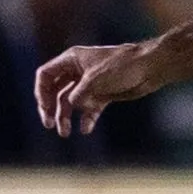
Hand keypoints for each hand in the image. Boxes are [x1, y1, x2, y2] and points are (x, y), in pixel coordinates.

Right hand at [35, 41, 161, 136]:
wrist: (151, 68)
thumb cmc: (123, 66)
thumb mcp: (96, 79)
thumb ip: (79, 93)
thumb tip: (71, 106)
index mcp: (72, 60)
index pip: (46, 75)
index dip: (41, 92)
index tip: (45, 109)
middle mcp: (78, 72)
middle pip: (55, 91)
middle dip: (51, 108)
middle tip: (49, 124)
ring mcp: (91, 84)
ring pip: (71, 103)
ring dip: (66, 117)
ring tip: (65, 133)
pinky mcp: (103, 95)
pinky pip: (89, 110)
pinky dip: (86, 119)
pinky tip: (86, 129)